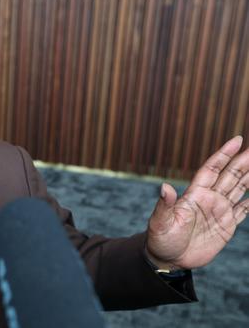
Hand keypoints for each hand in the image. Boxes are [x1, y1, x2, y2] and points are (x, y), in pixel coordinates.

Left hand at [145, 136, 248, 270]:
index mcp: (194, 194)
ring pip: (240, 189)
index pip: (212, 169)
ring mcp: (219, 211)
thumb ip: (165, 205)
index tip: (237, 141)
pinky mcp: (226, 225)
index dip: (223, 155)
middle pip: (230, 175)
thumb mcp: (160, 221)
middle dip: (244, 162)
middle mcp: (209, 199)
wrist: (168, 259)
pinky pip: (244, 210)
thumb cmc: (161, 239)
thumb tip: (164, 186)